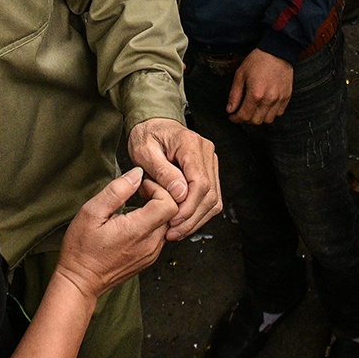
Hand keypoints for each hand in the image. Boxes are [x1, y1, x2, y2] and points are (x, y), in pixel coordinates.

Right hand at [53, 167, 178, 301]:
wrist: (80, 281)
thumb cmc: (81, 248)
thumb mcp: (92, 212)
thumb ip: (117, 190)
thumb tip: (137, 174)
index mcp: (137, 230)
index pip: (170, 203)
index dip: (158, 188)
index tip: (141, 186)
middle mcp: (150, 244)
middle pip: (173, 212)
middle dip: (160, 196)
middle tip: (141, 192)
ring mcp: (151, 254)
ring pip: (169, 223)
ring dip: (158, 210)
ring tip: (138, 204)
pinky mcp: (149, 259)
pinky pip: (161, 235)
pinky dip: (154, 223)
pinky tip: (137, 219)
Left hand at [127, 118, 220, 239]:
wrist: (152, 125)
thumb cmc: (146, 136)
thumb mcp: (144, 152)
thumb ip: (162, 172)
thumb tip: (180, 194)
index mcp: (190, 144)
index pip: (200, 182)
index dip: (189, 206)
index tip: (174, 221)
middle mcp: (206, 152)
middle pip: (210, 194)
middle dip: (192, 217)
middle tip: (173, 232)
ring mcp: (209, 161)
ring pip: (214, 199)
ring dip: (196, 219)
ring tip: (176, 231)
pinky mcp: (208, 170)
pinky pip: (210, 197)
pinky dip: (198, 213)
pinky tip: (183, 222)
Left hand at [226, 50, 293, 123]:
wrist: (277, 51)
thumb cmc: (258, 61)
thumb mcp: (240, 75)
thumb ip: (234, 95)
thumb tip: (230, 110)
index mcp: (255, 94)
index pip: (244, 116)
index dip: (235, 119)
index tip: (232, 116)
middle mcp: (269, 99)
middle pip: (256, 121)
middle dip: (246, 120)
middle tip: (241, 113)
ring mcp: (279, 99)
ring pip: (268, 120)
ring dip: (259, 118)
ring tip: (253, 110)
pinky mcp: (287, 97)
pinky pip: (279, 113)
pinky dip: (271, 113)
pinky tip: (265, 105)